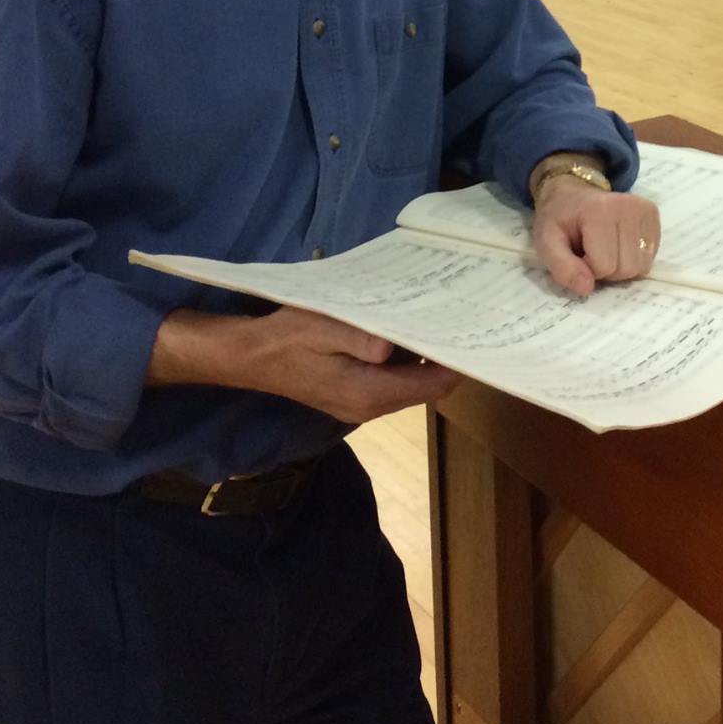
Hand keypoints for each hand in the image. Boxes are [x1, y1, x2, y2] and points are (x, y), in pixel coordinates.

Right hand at [150, 306, 459, 423]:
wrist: (251, 356)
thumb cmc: (286, 337)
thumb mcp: (321, 327)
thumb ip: (358, 337)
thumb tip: (392, 346)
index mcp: (368, 393)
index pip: (433, 386)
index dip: (456, 362)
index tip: (471, 331)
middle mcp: (371, 407)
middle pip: (427, 387)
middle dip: (444, 356)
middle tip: (458, 317)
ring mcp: (363, 405)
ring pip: (411, 383)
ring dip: (424, 356)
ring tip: (438, 318)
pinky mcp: (354, 395)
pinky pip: (393, 380)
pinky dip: (405, 359)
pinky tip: (407, 330)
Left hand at [530, 180, 661, 296]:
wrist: (573, 193)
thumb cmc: (559, 220)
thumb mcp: (546, 243)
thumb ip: (562, 268)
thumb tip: (587, 288)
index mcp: (599, 211)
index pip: (604, 266)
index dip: (588, 269)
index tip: (579, 254)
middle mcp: (628, 207)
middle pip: (626, 268)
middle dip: (606, 270)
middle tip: (592, 252)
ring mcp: (644, 209)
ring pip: (641, 267)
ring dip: (621, 267)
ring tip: (606, 248)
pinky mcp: (653, 214)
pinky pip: (649, 257)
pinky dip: (633, 259)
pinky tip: (619, 243)